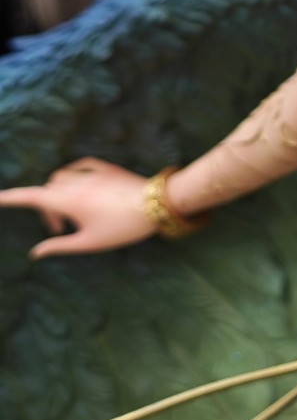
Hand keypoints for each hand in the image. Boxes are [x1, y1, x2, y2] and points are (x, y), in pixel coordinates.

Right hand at [0, 158, 154, 256]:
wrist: (158, 204)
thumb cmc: (124, 228)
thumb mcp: (90, 243)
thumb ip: (60, 246)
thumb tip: (36, 253)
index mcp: (70, 201)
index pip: (31, 197)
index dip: (10, 197)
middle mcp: (76, 183)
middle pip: (47, 191)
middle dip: (46, 209)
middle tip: (60, 230)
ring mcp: (92, 173)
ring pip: (61, 177)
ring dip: (58, 193)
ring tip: (73, 214)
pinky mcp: (106, 167)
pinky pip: (80, 166)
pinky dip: (73, 176)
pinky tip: (80, 188)